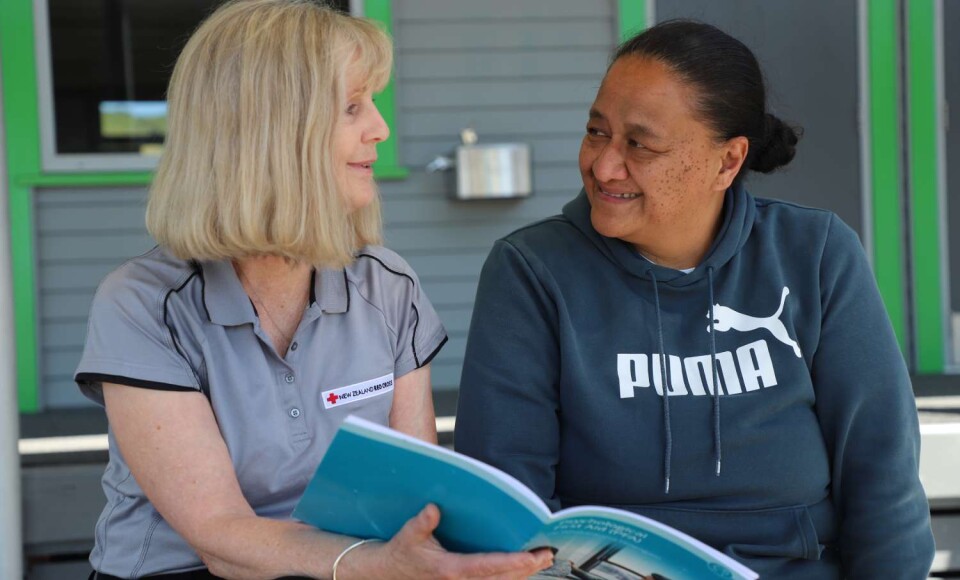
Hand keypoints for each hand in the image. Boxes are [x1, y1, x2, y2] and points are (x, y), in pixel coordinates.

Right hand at [346, 504, 553, 578]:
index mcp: (449, 570)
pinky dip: (510, 578)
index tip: (532, 556)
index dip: (513, 562)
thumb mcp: (408, 535)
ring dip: (522, 575)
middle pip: (502, 579)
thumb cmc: (401, 553)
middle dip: (527, 568)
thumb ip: (422, 523)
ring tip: (542, 561)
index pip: (488, 567)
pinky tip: (522, 570)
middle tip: (548, 555)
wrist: (388, 574)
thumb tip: (433, 509)